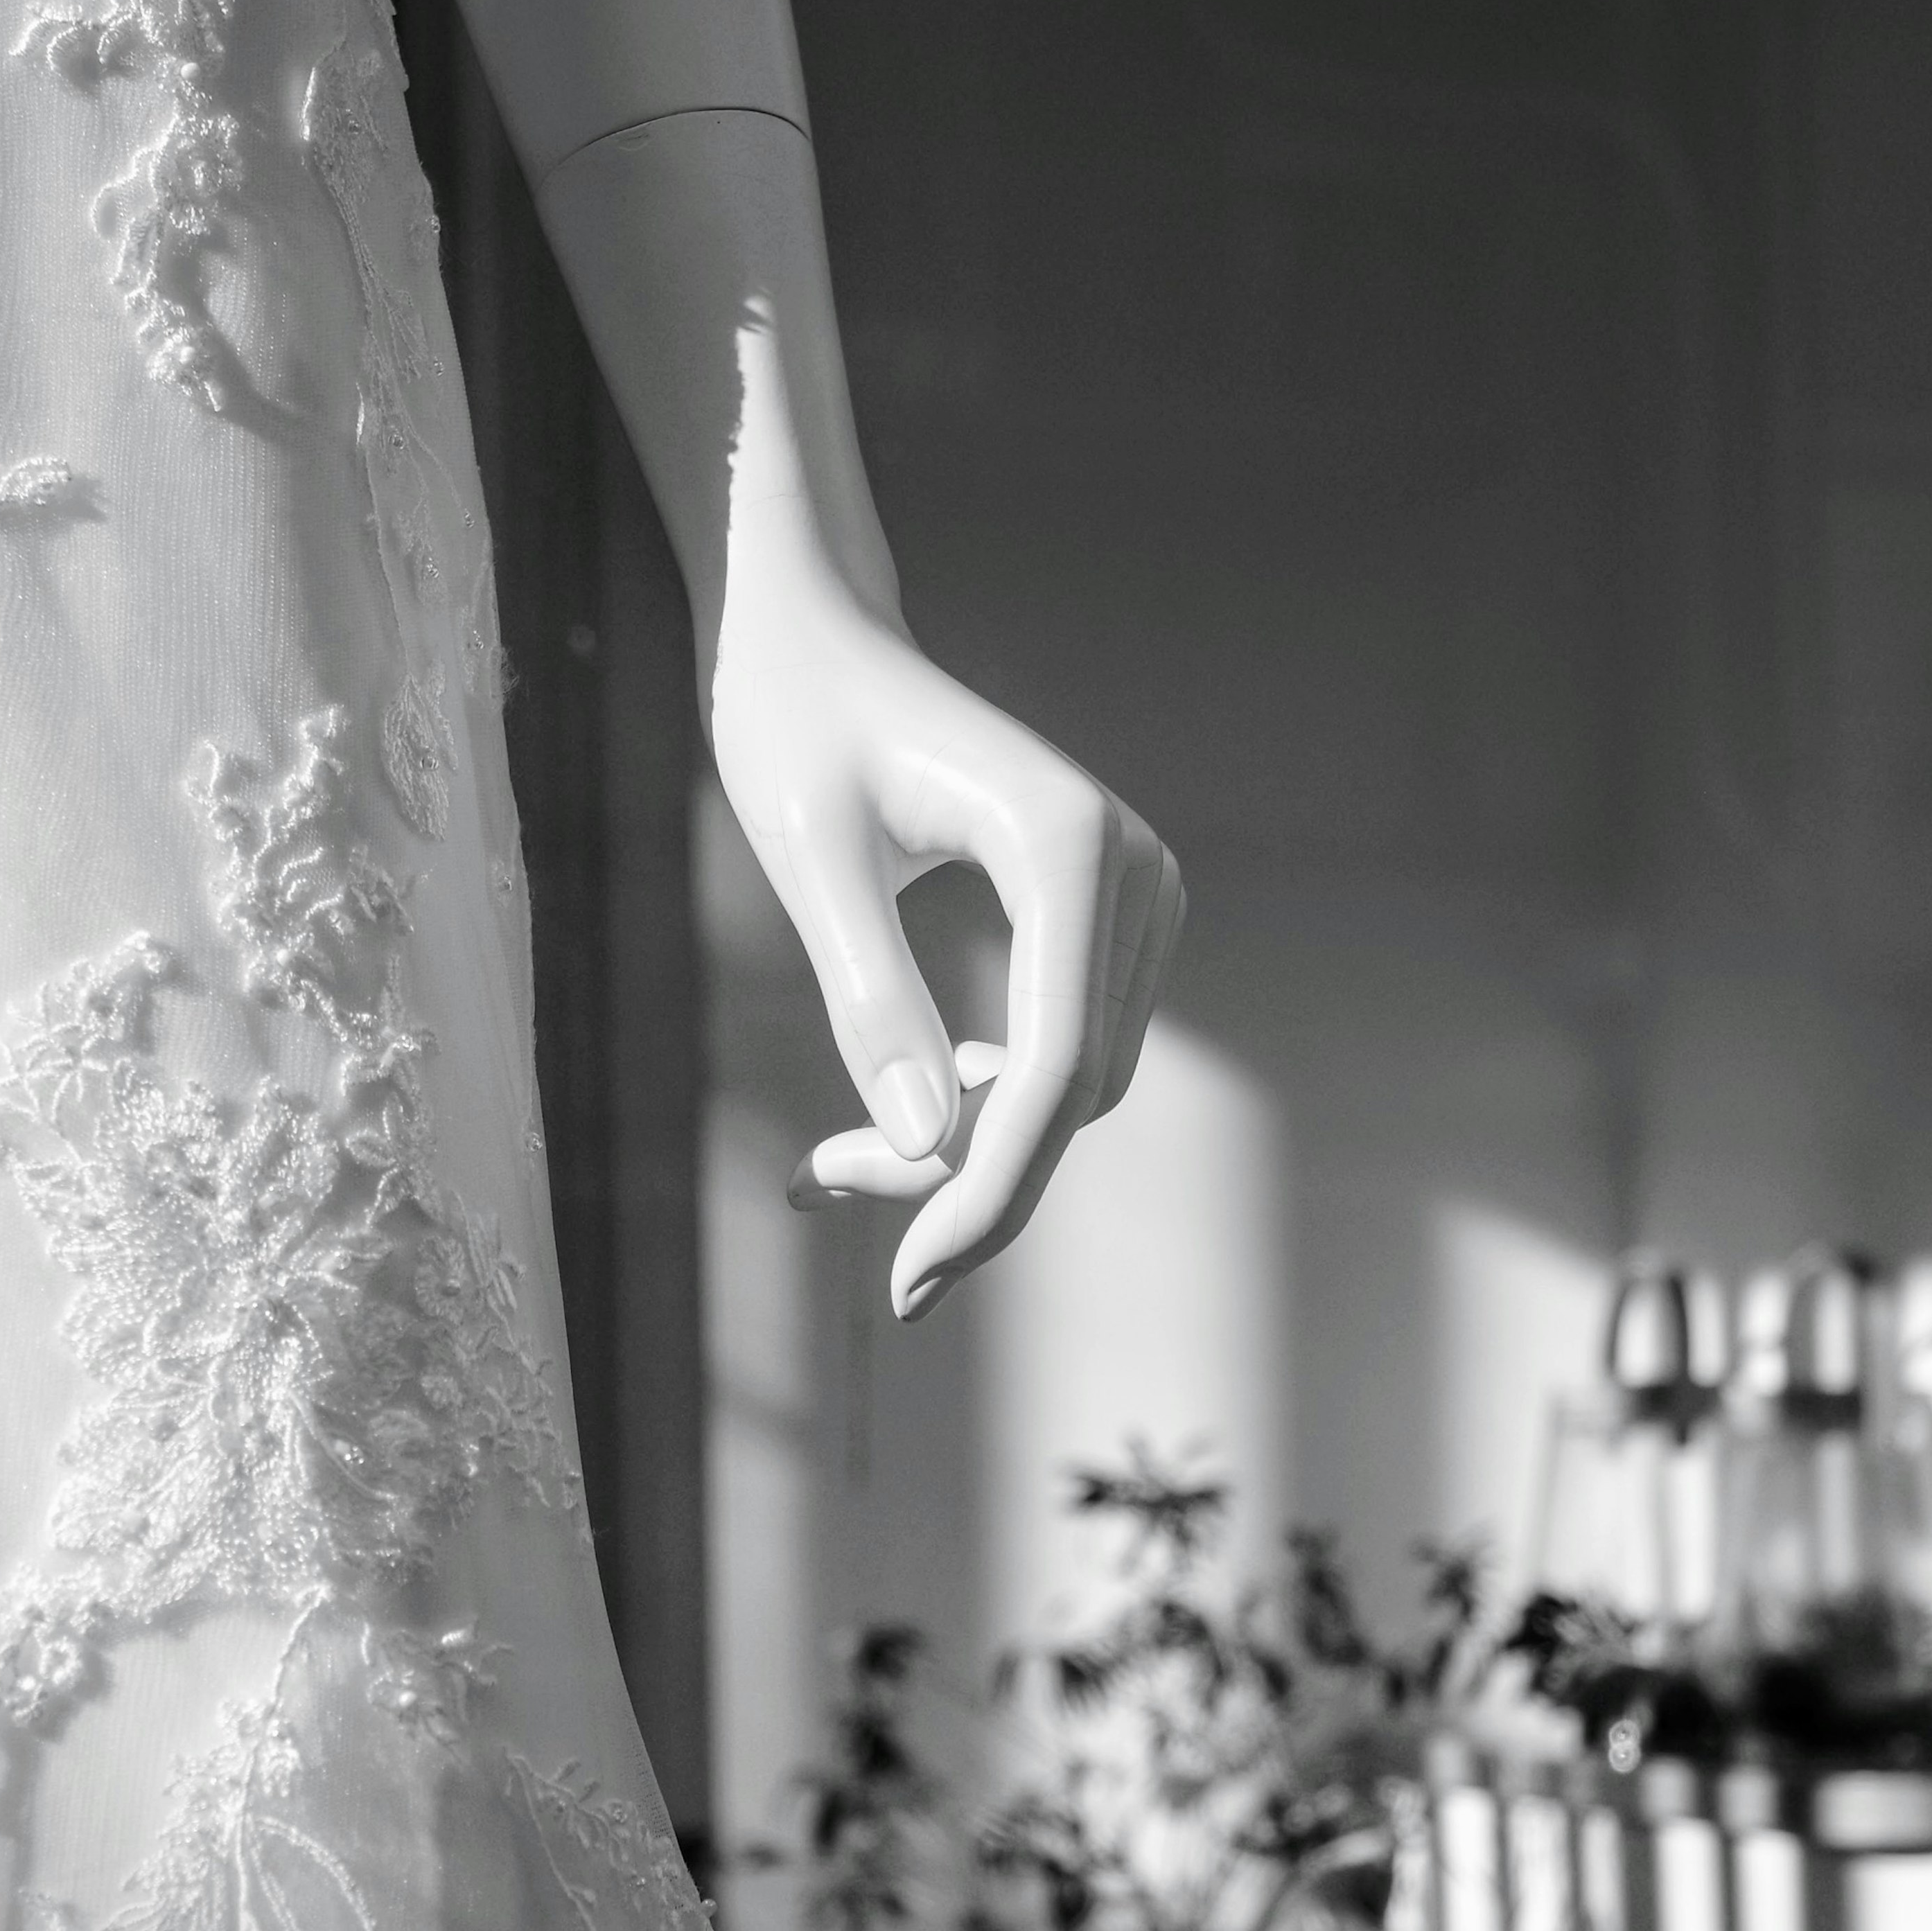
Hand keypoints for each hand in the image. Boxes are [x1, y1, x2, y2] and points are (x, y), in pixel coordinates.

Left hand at [709, 497, 1182, 1324]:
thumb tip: (929, 1147)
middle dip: (953, 1172)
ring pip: (1069, 1090)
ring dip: (961, 1147)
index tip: (904, 1290)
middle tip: (814, 1185)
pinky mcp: (1108, 923)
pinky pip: (1062, 1054)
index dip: (987, 1194)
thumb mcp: (809, 864)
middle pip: (1068, 1095)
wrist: (820, 640)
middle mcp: (1132, 872)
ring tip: (827, 1163)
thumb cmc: (797, 726)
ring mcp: (1134, 897)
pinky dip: (979, 1105)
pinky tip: (890, 1124)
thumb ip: (870, 1001)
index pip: (1056, 1072)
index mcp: (1067, 848)